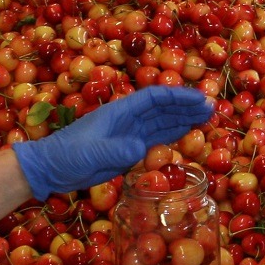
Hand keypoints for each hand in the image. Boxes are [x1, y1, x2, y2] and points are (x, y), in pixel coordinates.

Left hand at [11, 87, 213, 198]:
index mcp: (120, 111)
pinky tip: (187, 133)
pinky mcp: (128, 151)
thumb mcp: (91, 153)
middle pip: (162, 108)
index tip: (199, 99)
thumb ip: (115, 150)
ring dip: (183, 119)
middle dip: (186, 106)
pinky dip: (173, 135)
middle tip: (212, 108)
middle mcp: (128, 120)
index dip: (177, 96)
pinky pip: (156, 140)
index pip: (154, 98)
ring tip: (207, 118)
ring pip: (162, 123)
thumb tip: (139, 149)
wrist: (52, 168)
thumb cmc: (68, 155)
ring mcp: (129, 135)